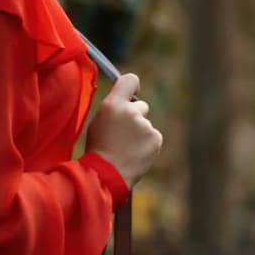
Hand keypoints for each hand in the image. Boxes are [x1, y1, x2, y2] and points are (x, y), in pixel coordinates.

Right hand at [86, 72, 162, 189]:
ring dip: (139, 133)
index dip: (132, 86)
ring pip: (145, 125)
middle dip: (135, 117)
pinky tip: (134, 154)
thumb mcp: (98, 121)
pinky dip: (146, 144)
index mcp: (113, 104)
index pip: (130, 80)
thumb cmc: (98, 149)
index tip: (132, 94)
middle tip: (122, 134)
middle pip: (140, 106)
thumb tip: (125, 101)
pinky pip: (152, 137)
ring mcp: (145, 125)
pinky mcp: (156, 138)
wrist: (106, 174)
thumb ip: (113, 108)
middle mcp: (131, 111)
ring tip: (125, 148)